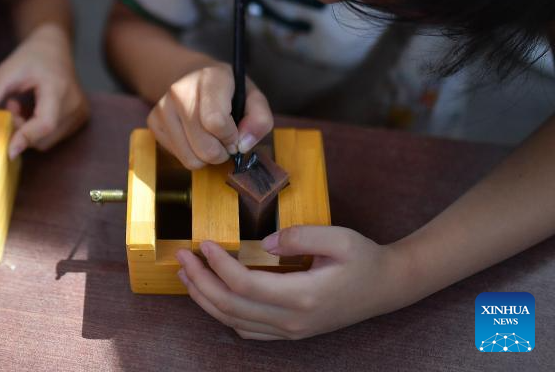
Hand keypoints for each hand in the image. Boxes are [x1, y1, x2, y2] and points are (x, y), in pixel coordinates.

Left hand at [0, 24, 88, 157]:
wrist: (55, 47)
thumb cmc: (33, 56)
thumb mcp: (8, 70)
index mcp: (59, 89)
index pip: (45, 123)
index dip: (26, 138)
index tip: (8, 150)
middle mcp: (75, 105)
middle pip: (43, 136)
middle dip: (19, 129)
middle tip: (9, 107)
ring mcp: (79, 114)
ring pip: (47, 140)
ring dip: (27, 130)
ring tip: (20, 106)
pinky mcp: (79, 119)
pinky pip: (53, 136)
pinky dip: (36, 129)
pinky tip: (30, 110)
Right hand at [148, 64, 272, 168]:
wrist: (187, 74)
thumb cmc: (225, 88)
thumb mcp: (251, 95)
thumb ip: (259, 119)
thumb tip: (243, 146)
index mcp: (209, 78)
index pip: (216, 122)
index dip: (231, 137)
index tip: (235, 134)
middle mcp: (180, 91)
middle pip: (205, 148)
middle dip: (222, 152)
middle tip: (225, 140)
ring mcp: (163, 107)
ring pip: (191, 158)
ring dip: (207, 156)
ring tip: (210, 138)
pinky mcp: (153, 122)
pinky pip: (179, 157)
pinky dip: (192, 154)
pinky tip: (195, 136)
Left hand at [175, 226, 412, 338]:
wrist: (387, 287)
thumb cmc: (364, 258)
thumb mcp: (339, 237)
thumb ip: (300, 236)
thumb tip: (265, 241)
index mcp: (304, 296)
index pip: (245, 285)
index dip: (218, 265)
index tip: (203, 243)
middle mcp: (293, 320)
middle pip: (231, 307)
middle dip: (200, 281)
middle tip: (181, 256)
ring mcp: (291, 331)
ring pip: (234, 322)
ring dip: (205, 298)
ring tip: (186, 274)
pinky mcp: (291, 332)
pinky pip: (247, 330)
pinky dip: (222, 314)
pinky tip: (210, 294)